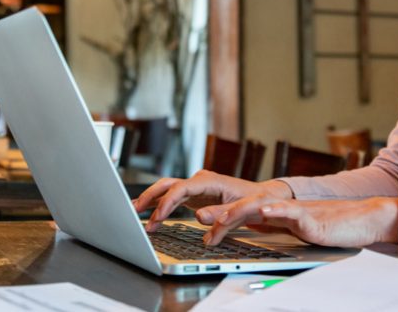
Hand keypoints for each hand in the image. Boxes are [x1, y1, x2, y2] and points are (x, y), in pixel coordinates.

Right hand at [132, 170, 292, 231]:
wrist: (262, 196)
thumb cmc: (254, 201)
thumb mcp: (241, 209)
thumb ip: (220, 213)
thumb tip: (198, 216)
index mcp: (210, 181)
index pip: (181, 188)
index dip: (167, 202)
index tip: (157, 217)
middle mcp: (200, 180)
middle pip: (169, 184)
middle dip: (151, 197)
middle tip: (135, 211)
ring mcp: (196, 187)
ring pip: (168, 189)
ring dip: (152, 200)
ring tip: (135, 212)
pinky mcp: (196, 195)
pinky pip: (173, 197)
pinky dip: (161, 204)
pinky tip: (149, 213)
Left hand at [204, 197, 397, 247]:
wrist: (363, 219)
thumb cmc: (333, 226)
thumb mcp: (298, 230)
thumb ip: (278, 227)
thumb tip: (257, 228)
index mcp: (278, 213)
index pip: (245, 214)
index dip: (223, 219)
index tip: (203, 229)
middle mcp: (283, 208)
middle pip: (246, 206)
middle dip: (221, 212)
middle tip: (199, 218)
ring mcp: (296, 211)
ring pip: (262, 206)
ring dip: (239, 211)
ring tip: (222, 216)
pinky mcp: (311, 217)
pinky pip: (291, 212)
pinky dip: (276, 211)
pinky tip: (264, 212)